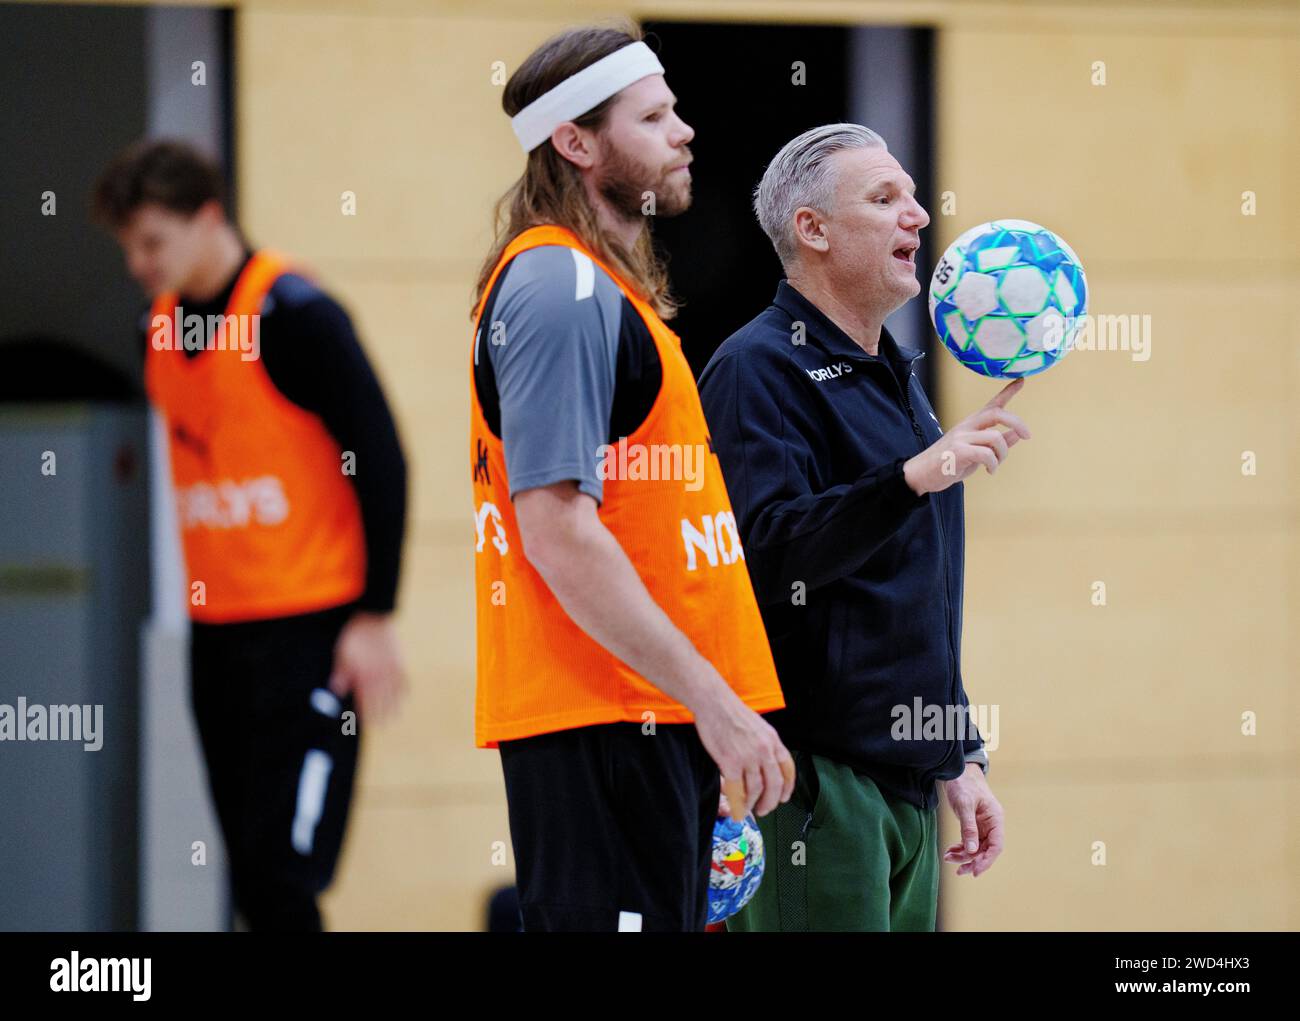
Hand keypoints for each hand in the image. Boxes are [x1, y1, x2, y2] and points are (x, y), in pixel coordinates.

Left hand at [328, 611, 406, 724]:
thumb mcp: (342, 653)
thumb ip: (342, 673)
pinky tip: (404, 696)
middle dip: (381, 714)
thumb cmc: (354, 636)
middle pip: (382, 700)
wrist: (373, 618)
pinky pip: (403, 679)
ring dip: (394, 706)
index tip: (368, 723)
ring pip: (394, 693)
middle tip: (383, 726)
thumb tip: (337, 690)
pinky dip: (404, 689)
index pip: (366, 699)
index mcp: (364, 674)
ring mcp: (391, 669)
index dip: (367, 712)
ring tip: (395, 717)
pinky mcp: (398, 661)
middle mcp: (379, 675)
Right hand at [693, 685, 795, 820]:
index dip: (788, 788)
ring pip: (756, 790)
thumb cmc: (732, 712)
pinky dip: (738, 803)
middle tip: (765, 809)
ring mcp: (748, 757)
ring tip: (748, 809)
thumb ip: (765, 745)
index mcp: (773, 740)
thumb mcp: (758, 726)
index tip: (784, 797)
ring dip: (753, 804)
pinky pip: (738, 790)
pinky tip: (737, 808)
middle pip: (775, 785)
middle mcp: (764, 750)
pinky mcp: (730, 762)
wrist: (714, 703)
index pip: (788, 770)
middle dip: (771, 801)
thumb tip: (765, 764)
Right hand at [904, 378, 1030, 495]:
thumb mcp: (975, 451)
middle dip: (1017, 423)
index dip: (1008, 391)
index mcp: (971, 424)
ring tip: (995, 465)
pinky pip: (986, 454)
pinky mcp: (958, 451)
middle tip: (1027, 436)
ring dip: (1003, 454)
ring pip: (995, 438)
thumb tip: (1017, 435)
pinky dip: (993, 464)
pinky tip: (989, 471)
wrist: (921, 474)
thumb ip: (996, 442)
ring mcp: (961, 437)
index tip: (1021, 380)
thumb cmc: (949, 462)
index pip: (992, 404)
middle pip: (997, 413)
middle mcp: (967, 426)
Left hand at [941, 762, 1003, 876]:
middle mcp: (992, 824)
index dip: (986, 860)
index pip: (996, 845)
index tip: (975, 871)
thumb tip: (971, 851)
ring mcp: (983, 825)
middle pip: (986, 849)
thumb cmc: (964, 784)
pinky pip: (969, 841)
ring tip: (949, 858)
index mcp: (996, 819)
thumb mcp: (965, 805)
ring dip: (964, 856)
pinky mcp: (973, 824)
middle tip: (959, 870)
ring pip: (977, 847)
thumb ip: (968, 827)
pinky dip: (961, 848)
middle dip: (972, 860)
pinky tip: (950, 852)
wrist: (957, 771)